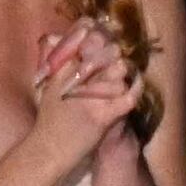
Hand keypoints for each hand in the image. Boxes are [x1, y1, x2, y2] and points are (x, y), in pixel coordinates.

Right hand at [32, 20, 143, 155]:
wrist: (48, 150)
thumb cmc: (50, 119)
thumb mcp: (50, 84)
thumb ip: (61, 63)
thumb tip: (72, 42)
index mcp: (62, 67)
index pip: (87, 37)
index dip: (100, 36)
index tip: (104, 39)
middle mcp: (76, 78)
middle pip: (107, 52)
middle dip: (114, 55)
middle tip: (115, 59)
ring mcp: (91, 97)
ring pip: (119, 73)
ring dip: (122, 77)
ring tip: (118, 80)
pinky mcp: (103, 116)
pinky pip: (128, 96)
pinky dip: (136, 89)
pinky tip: (137, 84)